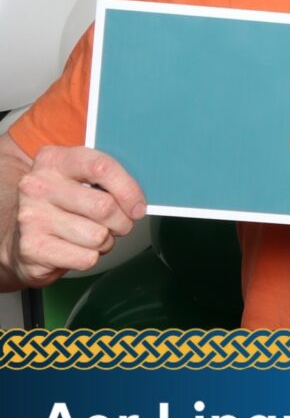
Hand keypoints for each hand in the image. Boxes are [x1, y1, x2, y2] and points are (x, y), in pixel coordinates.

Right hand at [3, 143, 145, 287]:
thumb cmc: (62, 205)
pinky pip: (85, 257)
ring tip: (92, 236)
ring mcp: (32, 216)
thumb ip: (108, 178)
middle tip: (118, 224)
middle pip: (104, 207)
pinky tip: (76, 248)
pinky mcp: (32, 247)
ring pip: (98, 236)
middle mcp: (38, 185)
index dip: (128, 190)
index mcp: (54, 160)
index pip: (101, 167)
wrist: (21, 236)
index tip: (138, 206)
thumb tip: (140, 197)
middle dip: (121, 222)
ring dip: (105, 241)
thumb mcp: (80, 179)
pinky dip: (90, 257)